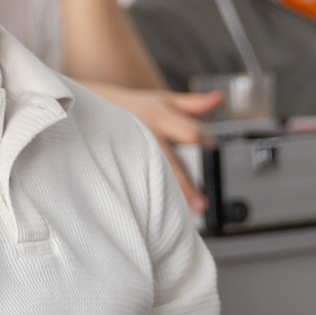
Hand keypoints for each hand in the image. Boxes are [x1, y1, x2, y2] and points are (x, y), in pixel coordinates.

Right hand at [88, 85, 222, 212]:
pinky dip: (150, 197)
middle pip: (170, 164)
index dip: (205, 142)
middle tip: (202, 205)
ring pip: (152, 178)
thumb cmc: (137, 109)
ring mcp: (131, 153)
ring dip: (169, 196)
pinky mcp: (121, 167)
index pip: (190, 132)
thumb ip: (195, 105)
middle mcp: (145, 136)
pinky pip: (138, 185)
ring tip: (182, 214)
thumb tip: (220, 100)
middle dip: (186, 186)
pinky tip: (159, 211)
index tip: (212, 150)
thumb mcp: (166, 101)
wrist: (96, 110)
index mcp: (159, 117)